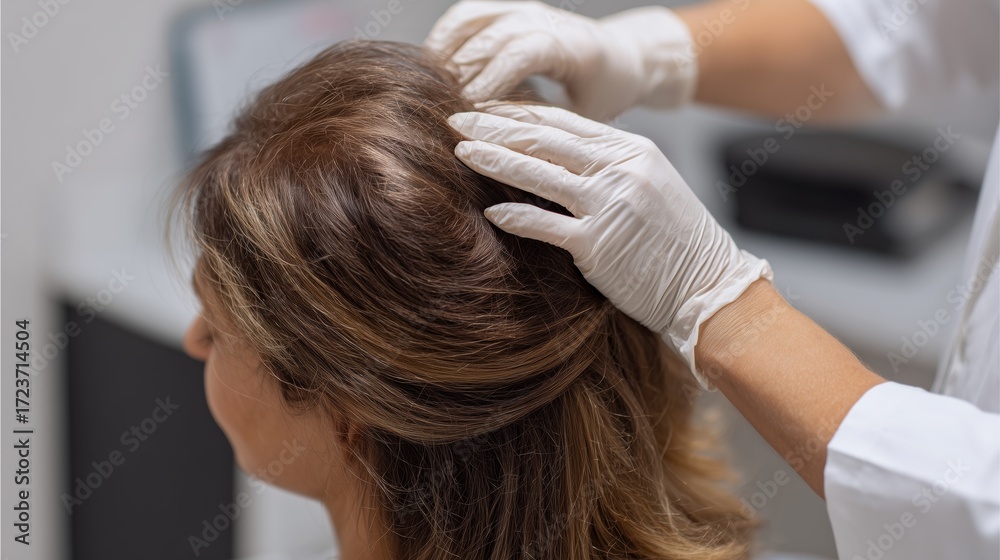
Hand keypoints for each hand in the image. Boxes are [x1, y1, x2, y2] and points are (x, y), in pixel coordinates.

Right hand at [426, 1, 697, 121]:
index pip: (522, 53)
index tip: (470, 112)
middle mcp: (545, 19)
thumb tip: (508, 152)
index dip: (492, 80)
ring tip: (430, 89)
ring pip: (472, 22)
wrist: (619, 57)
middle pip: (491, 37)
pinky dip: (445, 37)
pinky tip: (432, 65)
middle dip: (462, 73)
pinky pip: (467, 15)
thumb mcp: (584, 119)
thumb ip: (548, 127)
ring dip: (447, 55)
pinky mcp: (508, 9)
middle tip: (442, 109)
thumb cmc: (603, 94)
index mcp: (571, 46)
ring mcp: (524, 10)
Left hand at [448, 104, 772, 387]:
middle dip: (494, 127)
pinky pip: (545, 224)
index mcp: (631, 150)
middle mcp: (620, 170)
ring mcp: (609, 206)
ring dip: (495, 159)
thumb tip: (553, 152)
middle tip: (455, 120)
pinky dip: (515, 215)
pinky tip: (490, 209)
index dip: (517, 112)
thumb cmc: (675, 239)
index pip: (562, 121)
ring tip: (460, 151)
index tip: (483, 109)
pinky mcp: (598, 246)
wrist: (707, 286)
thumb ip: (606, 164)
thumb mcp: (648, 184)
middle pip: (544, 139)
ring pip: (539, 173)